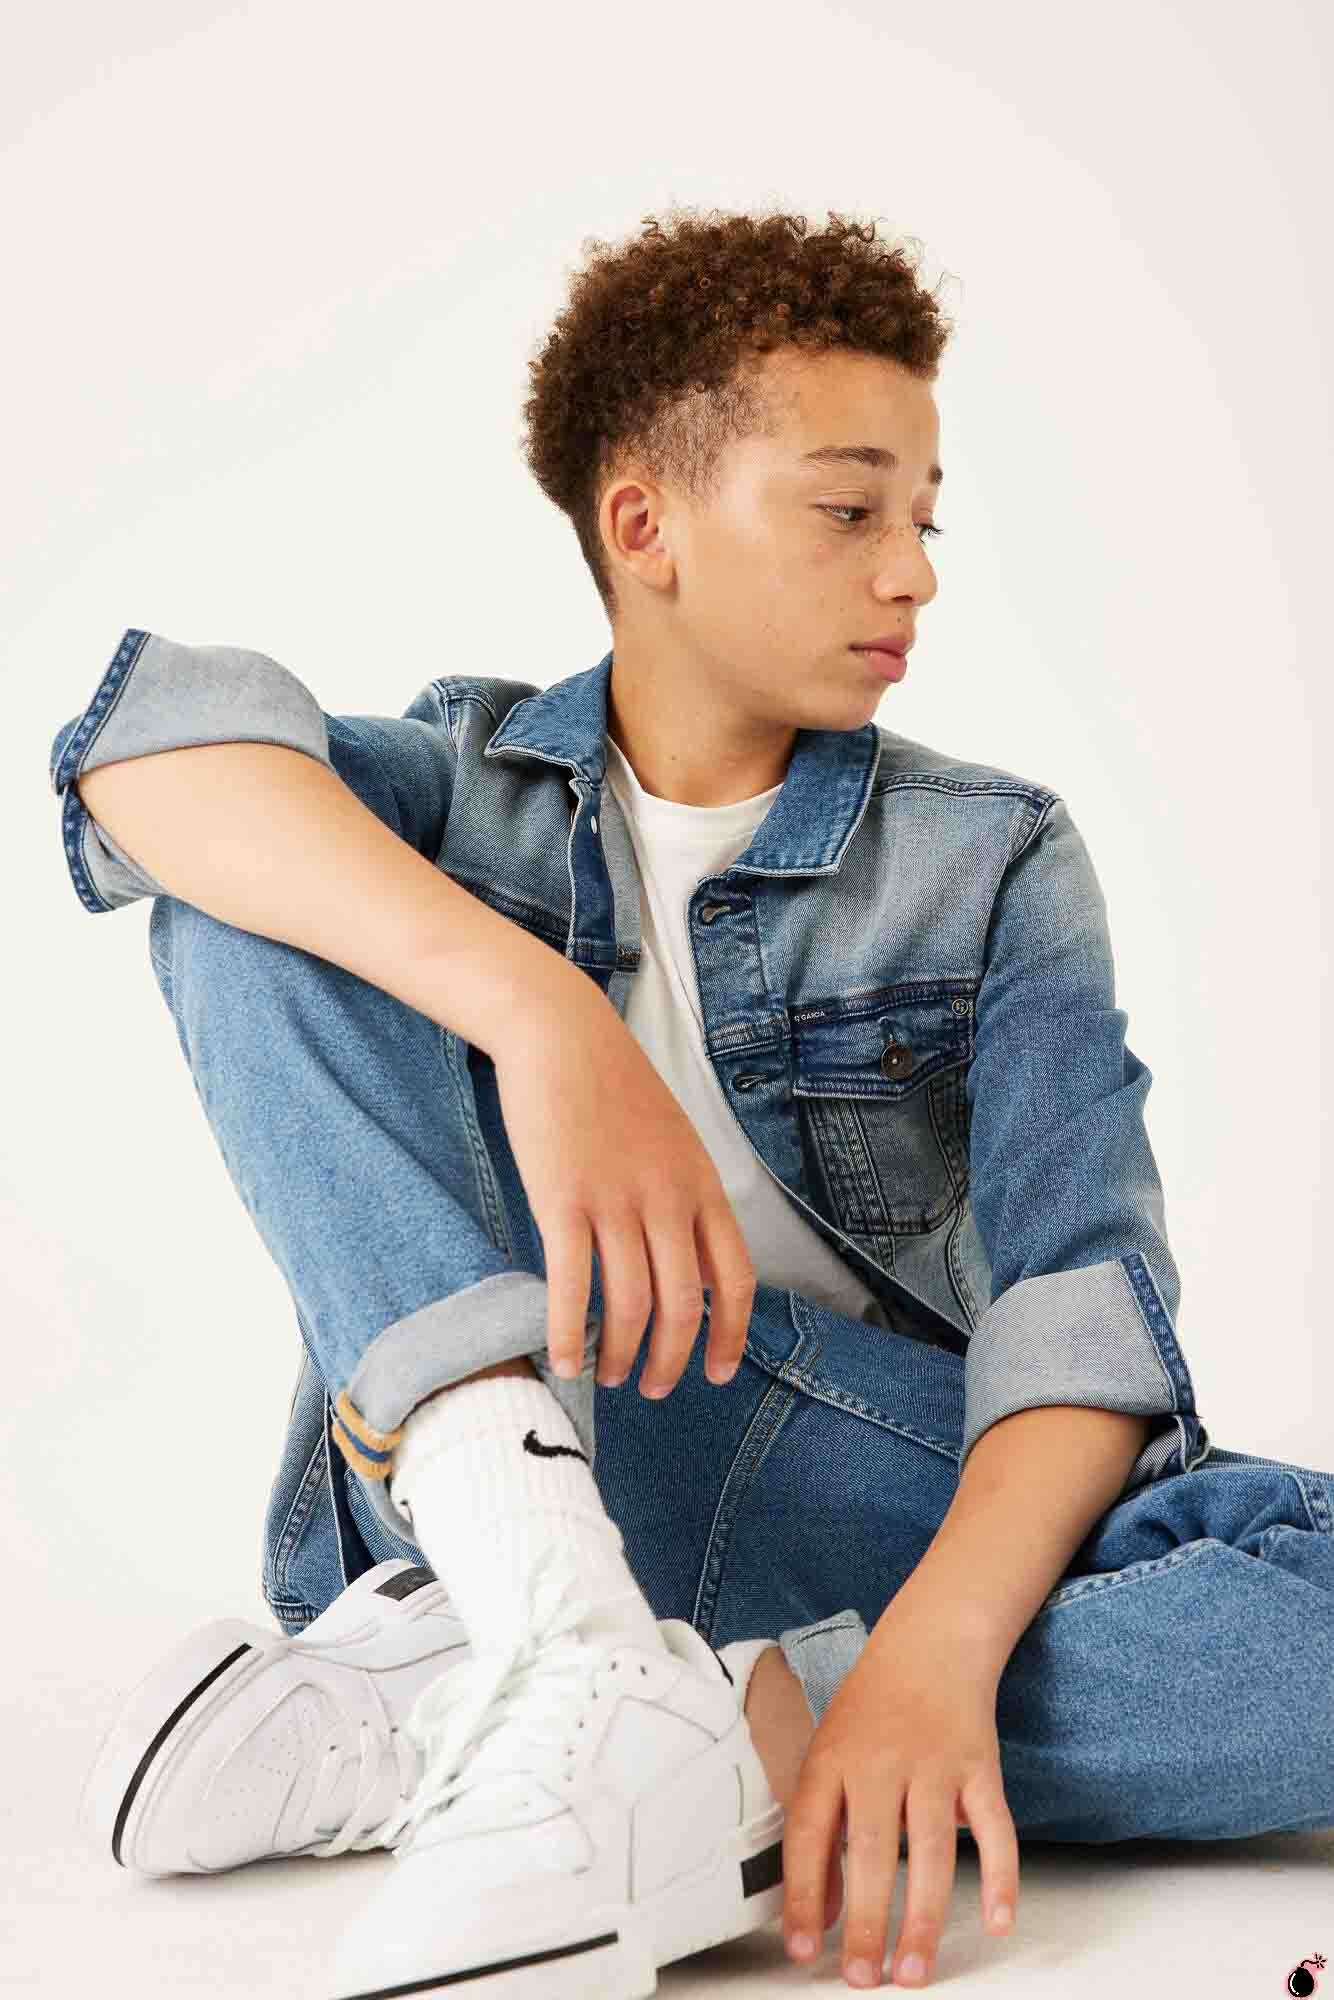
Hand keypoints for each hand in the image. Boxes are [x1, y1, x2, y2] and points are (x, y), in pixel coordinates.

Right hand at [492, 976, 755, 1396]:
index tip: (719, 1372)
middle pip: (684, 1305)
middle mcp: (667, 1198)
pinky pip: (571, 1283)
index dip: (732, 1335)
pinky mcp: (563, 1199)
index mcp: (701, 1185)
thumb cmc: (612, 1087)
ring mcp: (616, 1199)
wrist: (561, 1034)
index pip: (735, 1278)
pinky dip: (569, 1331)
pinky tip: (564, 1358)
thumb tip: (688, 1267)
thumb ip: (685, 1199)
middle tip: (654, 1388)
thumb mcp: (674, 1141)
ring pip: (630, 1303)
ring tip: (609, 1375)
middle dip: (672, 1360)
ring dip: (622, 1354)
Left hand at [780, 1615, 1018, 1988]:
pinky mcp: (981, 1767)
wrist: (930, 1643)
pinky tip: (997, 1922)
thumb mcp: (828, 1754)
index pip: (809, 1832)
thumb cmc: (872, 1708)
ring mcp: (935, 1763)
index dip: (803, 1893)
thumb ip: (822, 1831)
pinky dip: (1000, 1876)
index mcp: (833, 1758)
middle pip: (871, 1848)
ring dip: (923, 1917)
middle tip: (862, 1978)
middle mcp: (881, 1760)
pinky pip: (995, 1828)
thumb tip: (817, 1913)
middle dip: (867, 1921)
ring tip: (912, 1972)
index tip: (802, 1949)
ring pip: (932, 1849)